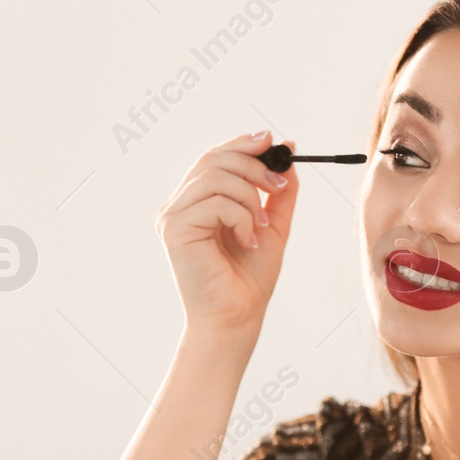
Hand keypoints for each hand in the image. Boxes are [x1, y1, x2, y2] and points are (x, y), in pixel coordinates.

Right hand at [155, 130, 300, 337]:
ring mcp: (172, 216)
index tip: (273, 142)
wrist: (237, 318)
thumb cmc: (248, 279)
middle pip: (213, 158)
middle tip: (278, 186)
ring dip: (249, 196)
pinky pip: (214, 202)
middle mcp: (179, 206)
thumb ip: (278, 191)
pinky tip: (247, 240)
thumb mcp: (271, 224)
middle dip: (253, 166)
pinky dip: (240, 217)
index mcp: (197, 202)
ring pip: (215, 177)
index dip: (242, 144)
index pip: (214, 157)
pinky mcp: (173, 229)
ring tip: (259, 226)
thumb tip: (287, 147)